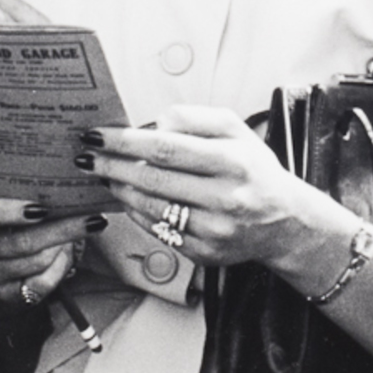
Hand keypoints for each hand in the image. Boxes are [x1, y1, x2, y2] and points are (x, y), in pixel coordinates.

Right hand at [0, 190, 100, 311]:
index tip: (41, 208)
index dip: (10, 211)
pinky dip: (60, 267)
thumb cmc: (13, 210)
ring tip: (82, 230)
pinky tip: (66, 252)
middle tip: (92, 217)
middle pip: (20, 242)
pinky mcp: (5, 293)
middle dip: (61, 229)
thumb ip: (30, 187)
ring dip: (64, 245)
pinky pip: (41, 284)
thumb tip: (69, 179)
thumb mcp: (13, 194)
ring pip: (36, 262)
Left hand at [82, 105, 351, 281]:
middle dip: (113, 166)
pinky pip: (160, 232)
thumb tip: (153, 122)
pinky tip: (129, 199)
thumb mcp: (235, 130)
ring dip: (121, 190)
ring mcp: (216, 230)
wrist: (285, 220)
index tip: (97, 135)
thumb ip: (195, 118)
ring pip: (152, 208)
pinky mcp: (207, 254)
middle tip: (87, 158)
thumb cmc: (253, 169)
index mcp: (233, 160)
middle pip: (154, 179)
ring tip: (105, 177)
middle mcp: (226, 197)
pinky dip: (138, 214)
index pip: (166, 147)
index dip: (126, 142)